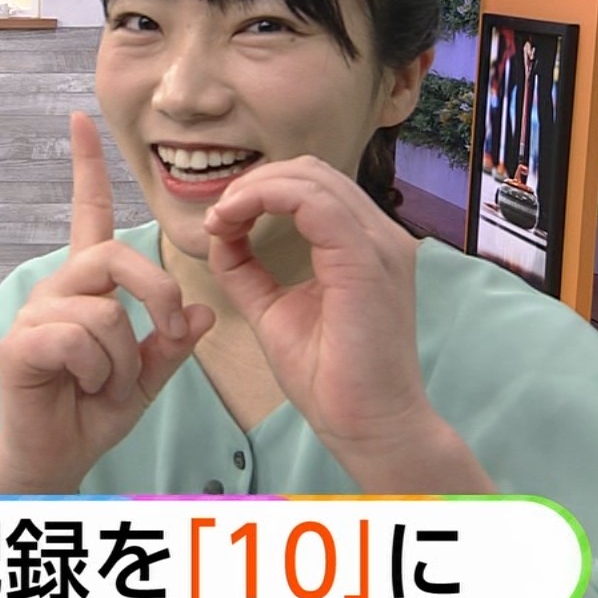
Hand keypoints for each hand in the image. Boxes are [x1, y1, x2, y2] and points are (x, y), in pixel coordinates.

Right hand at [0, 112, 215, 494]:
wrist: (55, 456)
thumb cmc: (92, 411)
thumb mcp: (147, 378)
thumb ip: (172, 344)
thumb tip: (203, 312)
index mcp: (86, 287)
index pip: (87, 215)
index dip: (86, 169)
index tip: (81, 120)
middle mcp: (58, 288)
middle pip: (114, 258)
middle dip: (156, 296)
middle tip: (169, 335)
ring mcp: (36, 314)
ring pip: (104, 310)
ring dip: (123, 359)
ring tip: (105, 384)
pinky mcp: (22, 343)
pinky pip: (80, 338)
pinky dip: (99, 372)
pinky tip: (84, 388)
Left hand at [201, 157, 439, 463]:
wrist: (367, 425)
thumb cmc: (329, 376)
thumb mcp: (273, 308)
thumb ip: (247, 269)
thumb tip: (221, 234)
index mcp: (363, 245)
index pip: (311, 186)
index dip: (259, 189)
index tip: (220, 219)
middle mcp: (380, 237)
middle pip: (310, 172)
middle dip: (254, 182)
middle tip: (217, 216)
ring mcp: (379, 245)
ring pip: (311, 178)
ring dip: (254, 189)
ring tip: (220, 219)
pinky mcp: (367, 260)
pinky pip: (313, 202)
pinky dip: (264, 200)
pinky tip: (231, 222)